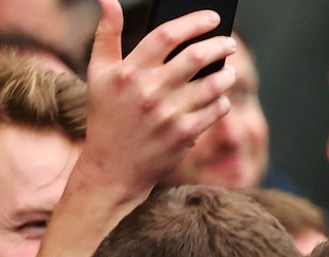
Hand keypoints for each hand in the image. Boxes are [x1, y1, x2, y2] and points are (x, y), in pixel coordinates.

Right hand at [76, 0, 238, 198]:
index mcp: (129, 71)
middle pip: (194, 57)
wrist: (113, 167)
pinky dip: (222, 101)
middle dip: (219, 46)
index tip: (213, 17)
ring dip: (226, 75)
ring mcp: (168, 114)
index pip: (166, 35)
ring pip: (210, 85)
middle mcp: (149, 90)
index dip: (193, 22)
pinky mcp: (183, 135)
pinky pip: (214, 111)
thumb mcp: (98, 72)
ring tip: (229, 71)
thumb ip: (106, 33)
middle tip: (229, 43)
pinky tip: (221, 97)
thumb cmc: (106, 114)